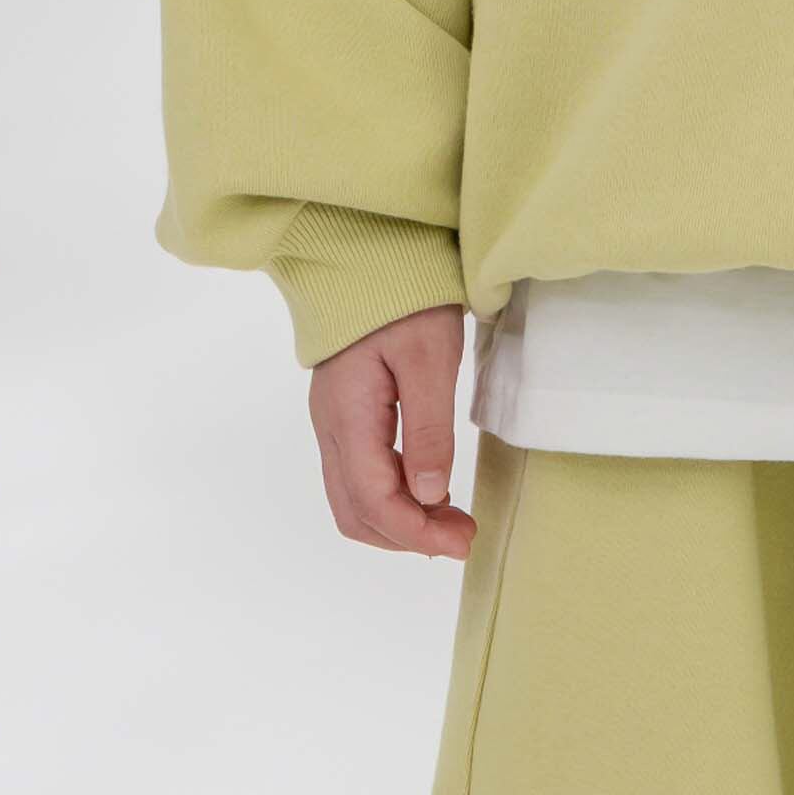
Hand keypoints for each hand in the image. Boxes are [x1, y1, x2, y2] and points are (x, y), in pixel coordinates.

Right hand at [308, 305, 474, 560]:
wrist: (369, 254)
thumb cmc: (403, 296)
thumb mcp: (429, 359)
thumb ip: (429, 429)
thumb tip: (430, 493)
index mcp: (348, 416)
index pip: (373, 500)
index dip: (417, 533)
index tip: (462, 541)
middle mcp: (331, 429)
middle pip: (356, 514)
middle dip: (408, 536)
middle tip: (462, 534)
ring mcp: (334, 426)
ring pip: (354, 503)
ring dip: (401, 523)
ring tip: (452, 520)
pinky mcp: (346, 420)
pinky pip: (360, 480)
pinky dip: (394, 501)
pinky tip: (431, 494)